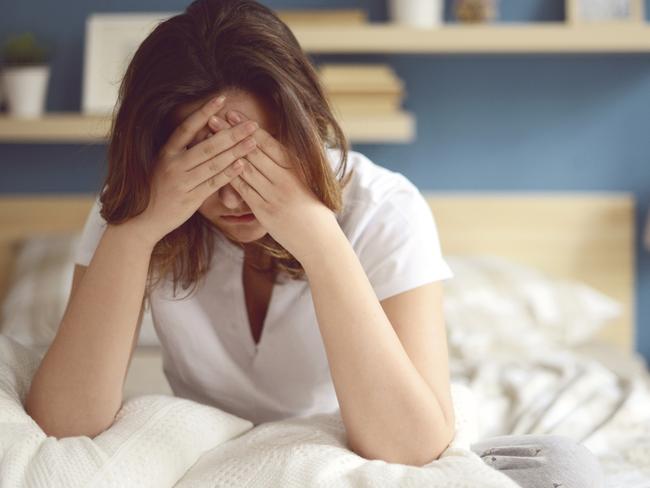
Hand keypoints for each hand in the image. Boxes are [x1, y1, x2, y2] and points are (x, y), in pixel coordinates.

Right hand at [128, 96, 260, 244]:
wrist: (143, 220)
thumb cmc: (157, 190)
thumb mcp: (164, 165)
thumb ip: (183, 151)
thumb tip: (208, 132)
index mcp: (166, 153)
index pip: (187, 127)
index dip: (204, 112)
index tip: (222, 98)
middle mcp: (173, 165)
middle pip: (207, 145)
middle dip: (232, 133)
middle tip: (252, 123)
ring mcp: (181, 182)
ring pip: (213, 163)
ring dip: (236, 151)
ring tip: (253, 141)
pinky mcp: (189, 199)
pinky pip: (213, 183)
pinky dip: (228, 174)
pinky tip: (242, 164)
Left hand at [207, 110, 339, 263]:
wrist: (320, 240)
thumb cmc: (315, 210)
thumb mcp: (309, 182)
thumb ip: (292, 166)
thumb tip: (276, 148)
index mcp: (297, 169)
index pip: (269, 143)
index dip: (249, 128)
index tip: (234, 114)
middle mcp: (285, 179)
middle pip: (253, 151)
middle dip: (232, 133)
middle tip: (214, 117)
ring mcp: (274, 195)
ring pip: (246, 168)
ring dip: (225, 151)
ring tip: (210, 137)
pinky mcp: (265, 211)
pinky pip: (243, 190)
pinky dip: (230, 176)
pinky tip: (216, 165)